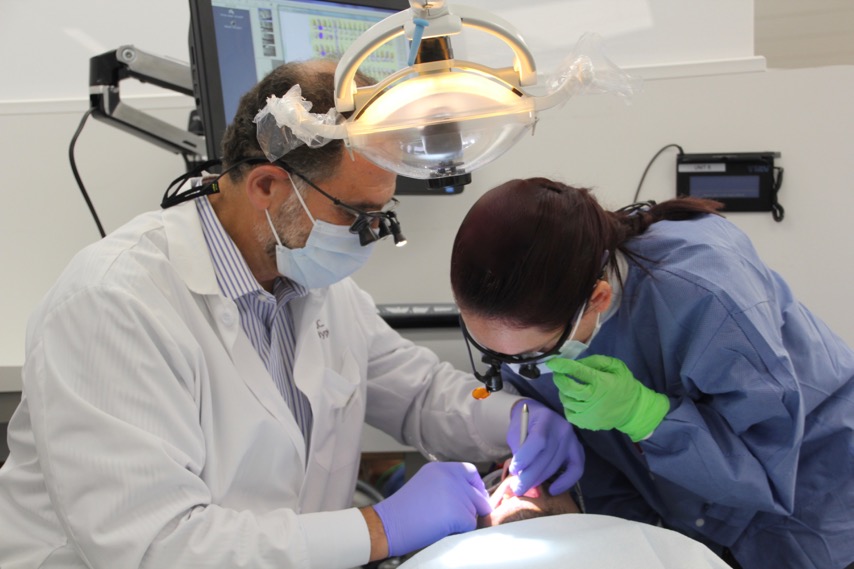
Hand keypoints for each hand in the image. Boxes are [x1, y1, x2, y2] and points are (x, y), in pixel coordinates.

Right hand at [372, 461, 490, 556]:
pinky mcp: (457, 513)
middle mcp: (450, 476)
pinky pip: (470, 525)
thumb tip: (471, 496)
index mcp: (441, 468)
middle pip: (478, 493)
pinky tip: (442, 529)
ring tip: (441, 522)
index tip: (473, 498)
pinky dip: (460, 530)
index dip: (475, 487)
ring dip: (464, 520)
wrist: (388, 524)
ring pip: (475, 511)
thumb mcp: (426, 484)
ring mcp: (455, 494)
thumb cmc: (403, 510)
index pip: (471, 472)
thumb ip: (447, 484)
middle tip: (456, 517)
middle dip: (472, 507)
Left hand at [506, 400, 584, 496]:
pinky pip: (576, 469)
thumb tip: (519, 473)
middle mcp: (562, 428)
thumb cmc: (525, 424)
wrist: (539, 414)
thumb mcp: (516, 431)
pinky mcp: (578, 449)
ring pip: (556, 465)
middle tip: (517, 489)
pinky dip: (565, 482)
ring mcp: (572, 439)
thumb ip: (518, 448)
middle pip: (547, 457)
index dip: (525, 458)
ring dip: (540, 479)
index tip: (513, 470)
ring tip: (527, 487)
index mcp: (545, 418)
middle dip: (529, 476)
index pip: (538, 440)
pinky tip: (553, 490)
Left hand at [548, 355, 669, 442]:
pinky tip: (573, 400)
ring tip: (568, 386)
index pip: (576, 371)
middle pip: (567, 387)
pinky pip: (569, 413)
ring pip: (566, 400)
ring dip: (563, 391)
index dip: (562, 366)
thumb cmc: (625, 385)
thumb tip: (577, 362)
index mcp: (600, 382)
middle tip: (558, 373)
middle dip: (559, 378)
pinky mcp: (587, 423)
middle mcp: (592, 398)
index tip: (552, 362)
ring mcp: (588, 413)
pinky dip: (567, 405)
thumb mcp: (616, 367)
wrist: (634, 410)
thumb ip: (596, 361)